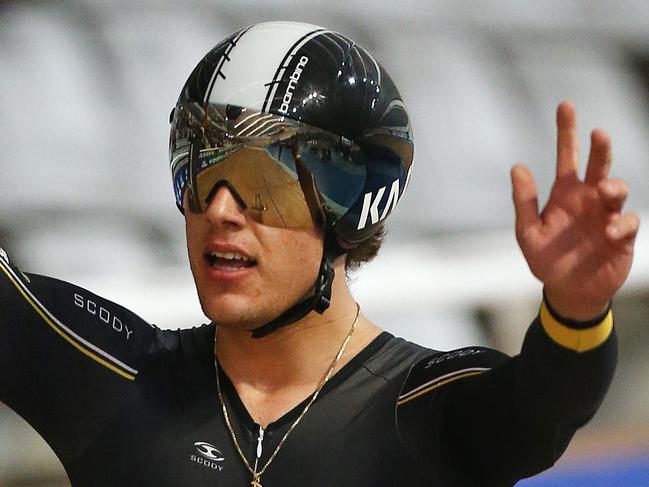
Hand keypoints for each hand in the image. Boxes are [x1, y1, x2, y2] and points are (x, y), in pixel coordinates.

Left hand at [511, 101, 639, 320]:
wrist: (569, 290)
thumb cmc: (546, 259)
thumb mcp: (528, 232)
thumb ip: (524, 202)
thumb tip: (517, 166)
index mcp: (565, 194)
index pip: (568, 156)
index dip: (567, 131)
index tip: (565, 105)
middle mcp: (588, 199)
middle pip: (599, 165)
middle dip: (600, 148)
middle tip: (598, 133)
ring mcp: (607, 215)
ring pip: (617, 188)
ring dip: (614, 186)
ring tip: (605, 190)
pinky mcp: (622, 236)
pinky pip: (628, 222)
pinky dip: (621, 223)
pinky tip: (609, 231)